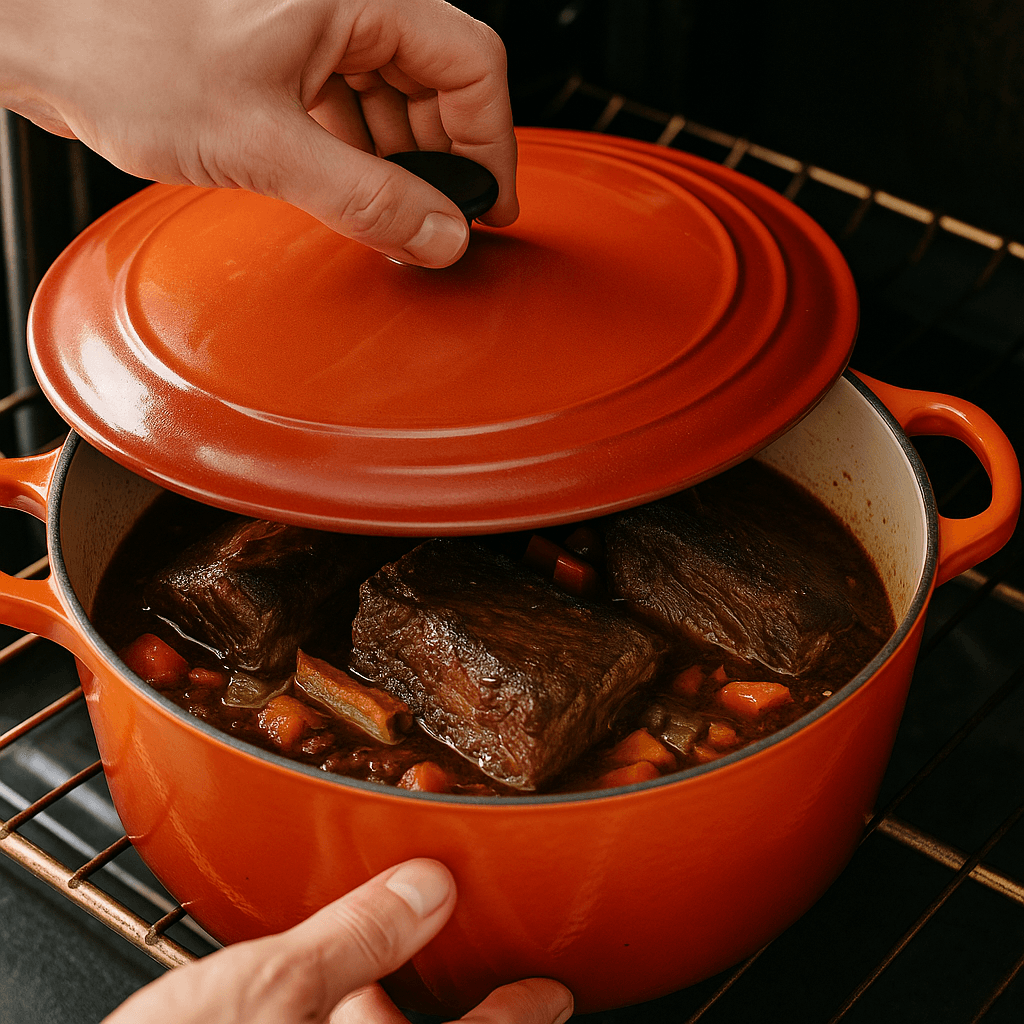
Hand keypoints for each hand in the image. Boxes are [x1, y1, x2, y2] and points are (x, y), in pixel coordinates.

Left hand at [0, 0, 517, 266]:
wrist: (38, 38)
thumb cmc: (122, 50)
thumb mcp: (265, 142)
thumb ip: (367, 196)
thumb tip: (442, 234)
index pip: (471, 63)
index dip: (490, 144)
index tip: (488, 207)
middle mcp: (341, 8)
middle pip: (438, 84)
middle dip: (442, 162)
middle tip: (438, 224)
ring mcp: (310, 34)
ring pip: (394, 102)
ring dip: (399, 167)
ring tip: (389, 219)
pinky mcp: (280, 64)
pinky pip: (348, 112)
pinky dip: (358, 159)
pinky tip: (345, 195)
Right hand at [102, 858, 573, 1023]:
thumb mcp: (265, 993)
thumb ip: (357, 937)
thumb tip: (429, 887)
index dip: (521, 1014)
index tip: (552, 991)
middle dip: (438, 1009)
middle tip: (458, 966)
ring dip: (376, 1015)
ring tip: (361, 981)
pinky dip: (329, 1022)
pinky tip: (307, 1003)